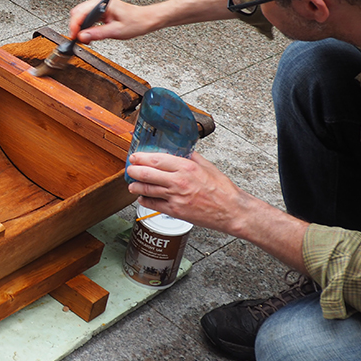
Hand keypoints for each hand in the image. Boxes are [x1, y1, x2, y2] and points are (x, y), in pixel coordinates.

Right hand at [68, 0, 158, 42]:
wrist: (144, 19)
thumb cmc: (135, 22)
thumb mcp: (115, 31)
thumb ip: (97, 34)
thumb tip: (82, 36)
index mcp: (103, 3)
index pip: (80, 13)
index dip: (74, 27)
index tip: (74, 37)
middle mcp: (99, 1)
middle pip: (77, 13)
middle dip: (75, 27)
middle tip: (79, 40)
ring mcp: (99, 5)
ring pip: (80, 15)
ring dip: (80, 28)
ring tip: (85, 38)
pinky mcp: (99, 10)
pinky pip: (86, 17)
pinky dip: (84, 27)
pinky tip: (88, 34)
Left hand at [125, 151, 247, 235]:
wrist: (230, 211)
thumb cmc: (222, 189)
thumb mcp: (207, 166)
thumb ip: (191, 157)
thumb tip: (180, 149)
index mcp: (186, 168)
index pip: (157, 160)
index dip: (141, 158)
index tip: (135, 157)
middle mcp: (178, 182)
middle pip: (147, 174)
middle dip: (133, 171)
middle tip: (129, 169)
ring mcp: (175, 197)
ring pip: (147, 189)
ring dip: (135, 186)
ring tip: (131, 184)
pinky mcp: (175, 211)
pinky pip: (153, 205)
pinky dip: (144, 200)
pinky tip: (142, 197)